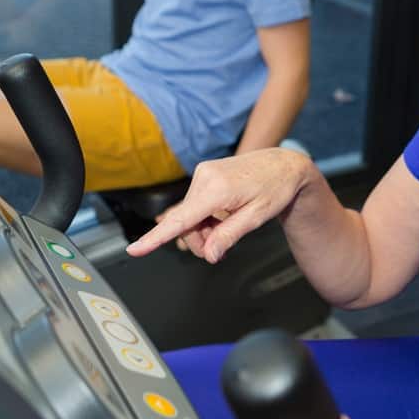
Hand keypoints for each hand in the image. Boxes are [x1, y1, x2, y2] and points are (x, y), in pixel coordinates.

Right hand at [125, 148, 312, 262]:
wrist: (283, 164)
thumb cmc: (275, 188)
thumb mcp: (257, 217)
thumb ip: (229, 235)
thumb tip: (210, 254)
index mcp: (217, 189)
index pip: (181, 219)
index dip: (156, 238)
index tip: (135, 249)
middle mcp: (205, 177)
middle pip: (185, 223)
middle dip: (199, 240)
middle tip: (222, 249)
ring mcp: (203, 173)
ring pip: (189, 216)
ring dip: (203, 230)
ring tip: (227, 229)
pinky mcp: (205, 174)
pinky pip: (195, 205)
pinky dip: (205, 218)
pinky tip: (222, 218)